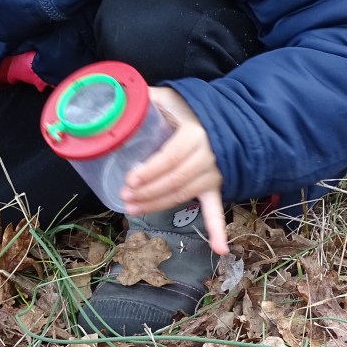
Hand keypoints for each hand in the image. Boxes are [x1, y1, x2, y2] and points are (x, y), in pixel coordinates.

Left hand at [120, 87, 228, 255]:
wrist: (228, 117)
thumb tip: (118, 98)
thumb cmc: (192, 108)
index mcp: (195, 134)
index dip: (150, 171)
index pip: (170, 158)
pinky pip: (217, 209)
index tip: (130, 179)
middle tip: (125, 196)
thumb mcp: (171, 96)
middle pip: (174, 180)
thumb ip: (147, 97)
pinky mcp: (216, 185)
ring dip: (158, 205)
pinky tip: (220, 250)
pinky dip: (219, 230)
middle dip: (147, 192)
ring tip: (134, 209)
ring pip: (183, 194)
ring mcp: (213, 173)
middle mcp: (207, 156)